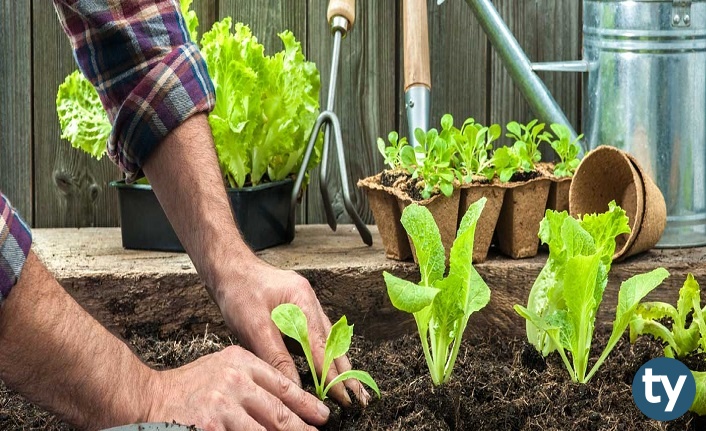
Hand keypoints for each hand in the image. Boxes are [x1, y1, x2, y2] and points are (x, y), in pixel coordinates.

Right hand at [147, 345, 329, 429]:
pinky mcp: (211, 428)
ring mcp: (222, 407)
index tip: (323, 416)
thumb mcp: (224, 367)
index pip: (282, 385)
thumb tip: (285, 402)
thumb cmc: (189, 385)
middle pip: (279, 412)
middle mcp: (234, 382)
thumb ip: (253, 378)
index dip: (306, 404)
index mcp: (241, 362)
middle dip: (302, 429)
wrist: (147, 398)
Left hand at [216, 260, 370, 406]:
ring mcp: (305, 305)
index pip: (322, 345)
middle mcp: (309, 302)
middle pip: (332, 342)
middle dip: (345, 371)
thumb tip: (293, 385)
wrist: (228, 268)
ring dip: (337, 364)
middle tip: (359, 396)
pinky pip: (315, 336)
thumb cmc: (238, 291)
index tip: (343, 396)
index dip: (332, 373)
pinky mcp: (297, 311)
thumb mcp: (253, 326)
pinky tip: (329, 368)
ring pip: (327, 339)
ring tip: (350, 387)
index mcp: (302, 300)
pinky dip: (323, 354)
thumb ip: (275, 356)